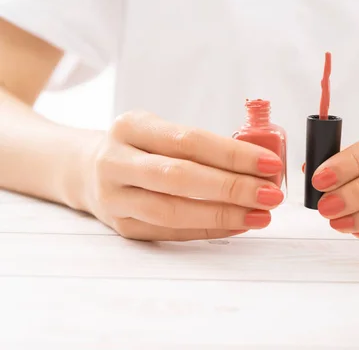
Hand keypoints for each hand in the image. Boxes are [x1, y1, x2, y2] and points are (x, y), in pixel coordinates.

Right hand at [81, 110, 284, 240]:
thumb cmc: (140, 147)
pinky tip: (237, 224)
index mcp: (131, 127)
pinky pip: (171, 232)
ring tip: (260, 214)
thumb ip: (202, 146)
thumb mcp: (161, 131)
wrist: (86, 169)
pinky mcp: (122, 227)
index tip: (269, 163)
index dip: (233, 154)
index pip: (189, 140)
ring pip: (172, 211)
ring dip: (223, 215)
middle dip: (232, 187)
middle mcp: (115, 161)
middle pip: (180, 177)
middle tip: (270, 193)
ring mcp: (114, 198)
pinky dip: (208, 230)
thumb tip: (260, 166)